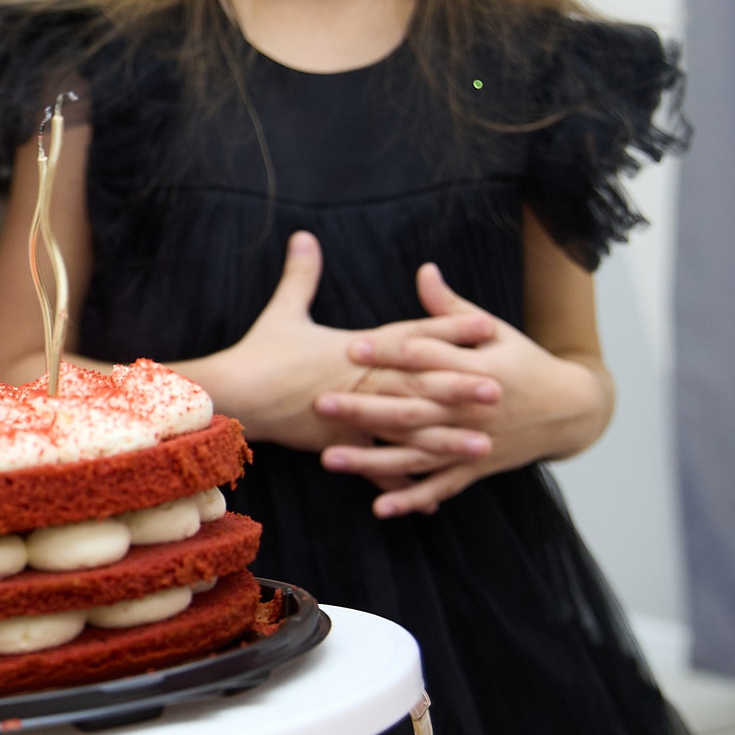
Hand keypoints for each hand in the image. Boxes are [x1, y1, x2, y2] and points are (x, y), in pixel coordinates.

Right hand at [185, 232, 494, 453]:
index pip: (411, 337)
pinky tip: (431, 499)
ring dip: (446, 440)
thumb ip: (301, 275)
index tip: (487, 327)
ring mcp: (353, 415)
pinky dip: (402, 483)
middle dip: (461, 387)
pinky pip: (377, 466)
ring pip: (408, 429)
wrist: (232, 394)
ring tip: (483, 448)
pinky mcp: (339, 443)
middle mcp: (361, 381)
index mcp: (355, 348)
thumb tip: (303, 235)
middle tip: (501, 390)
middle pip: (419, 384)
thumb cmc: (258, 353)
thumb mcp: (282, 312)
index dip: (450, 330)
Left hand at [320, 264, 611, 517]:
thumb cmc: (525, 362)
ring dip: (373, 460)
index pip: (427, 358)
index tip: (350, 346)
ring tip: (329, 460)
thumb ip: (451, 309)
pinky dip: (411, 499)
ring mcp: (473, 443)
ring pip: (416, 454)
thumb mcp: (495, 330)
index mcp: (476, 370)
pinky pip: (439, 487)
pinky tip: (378, 508)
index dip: (390, 351)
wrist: (572, 409)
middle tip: (322, 403)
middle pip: (412, 409)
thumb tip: (423, 271)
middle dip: (366, 408)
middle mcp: (471, 411)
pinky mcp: (476, 468)